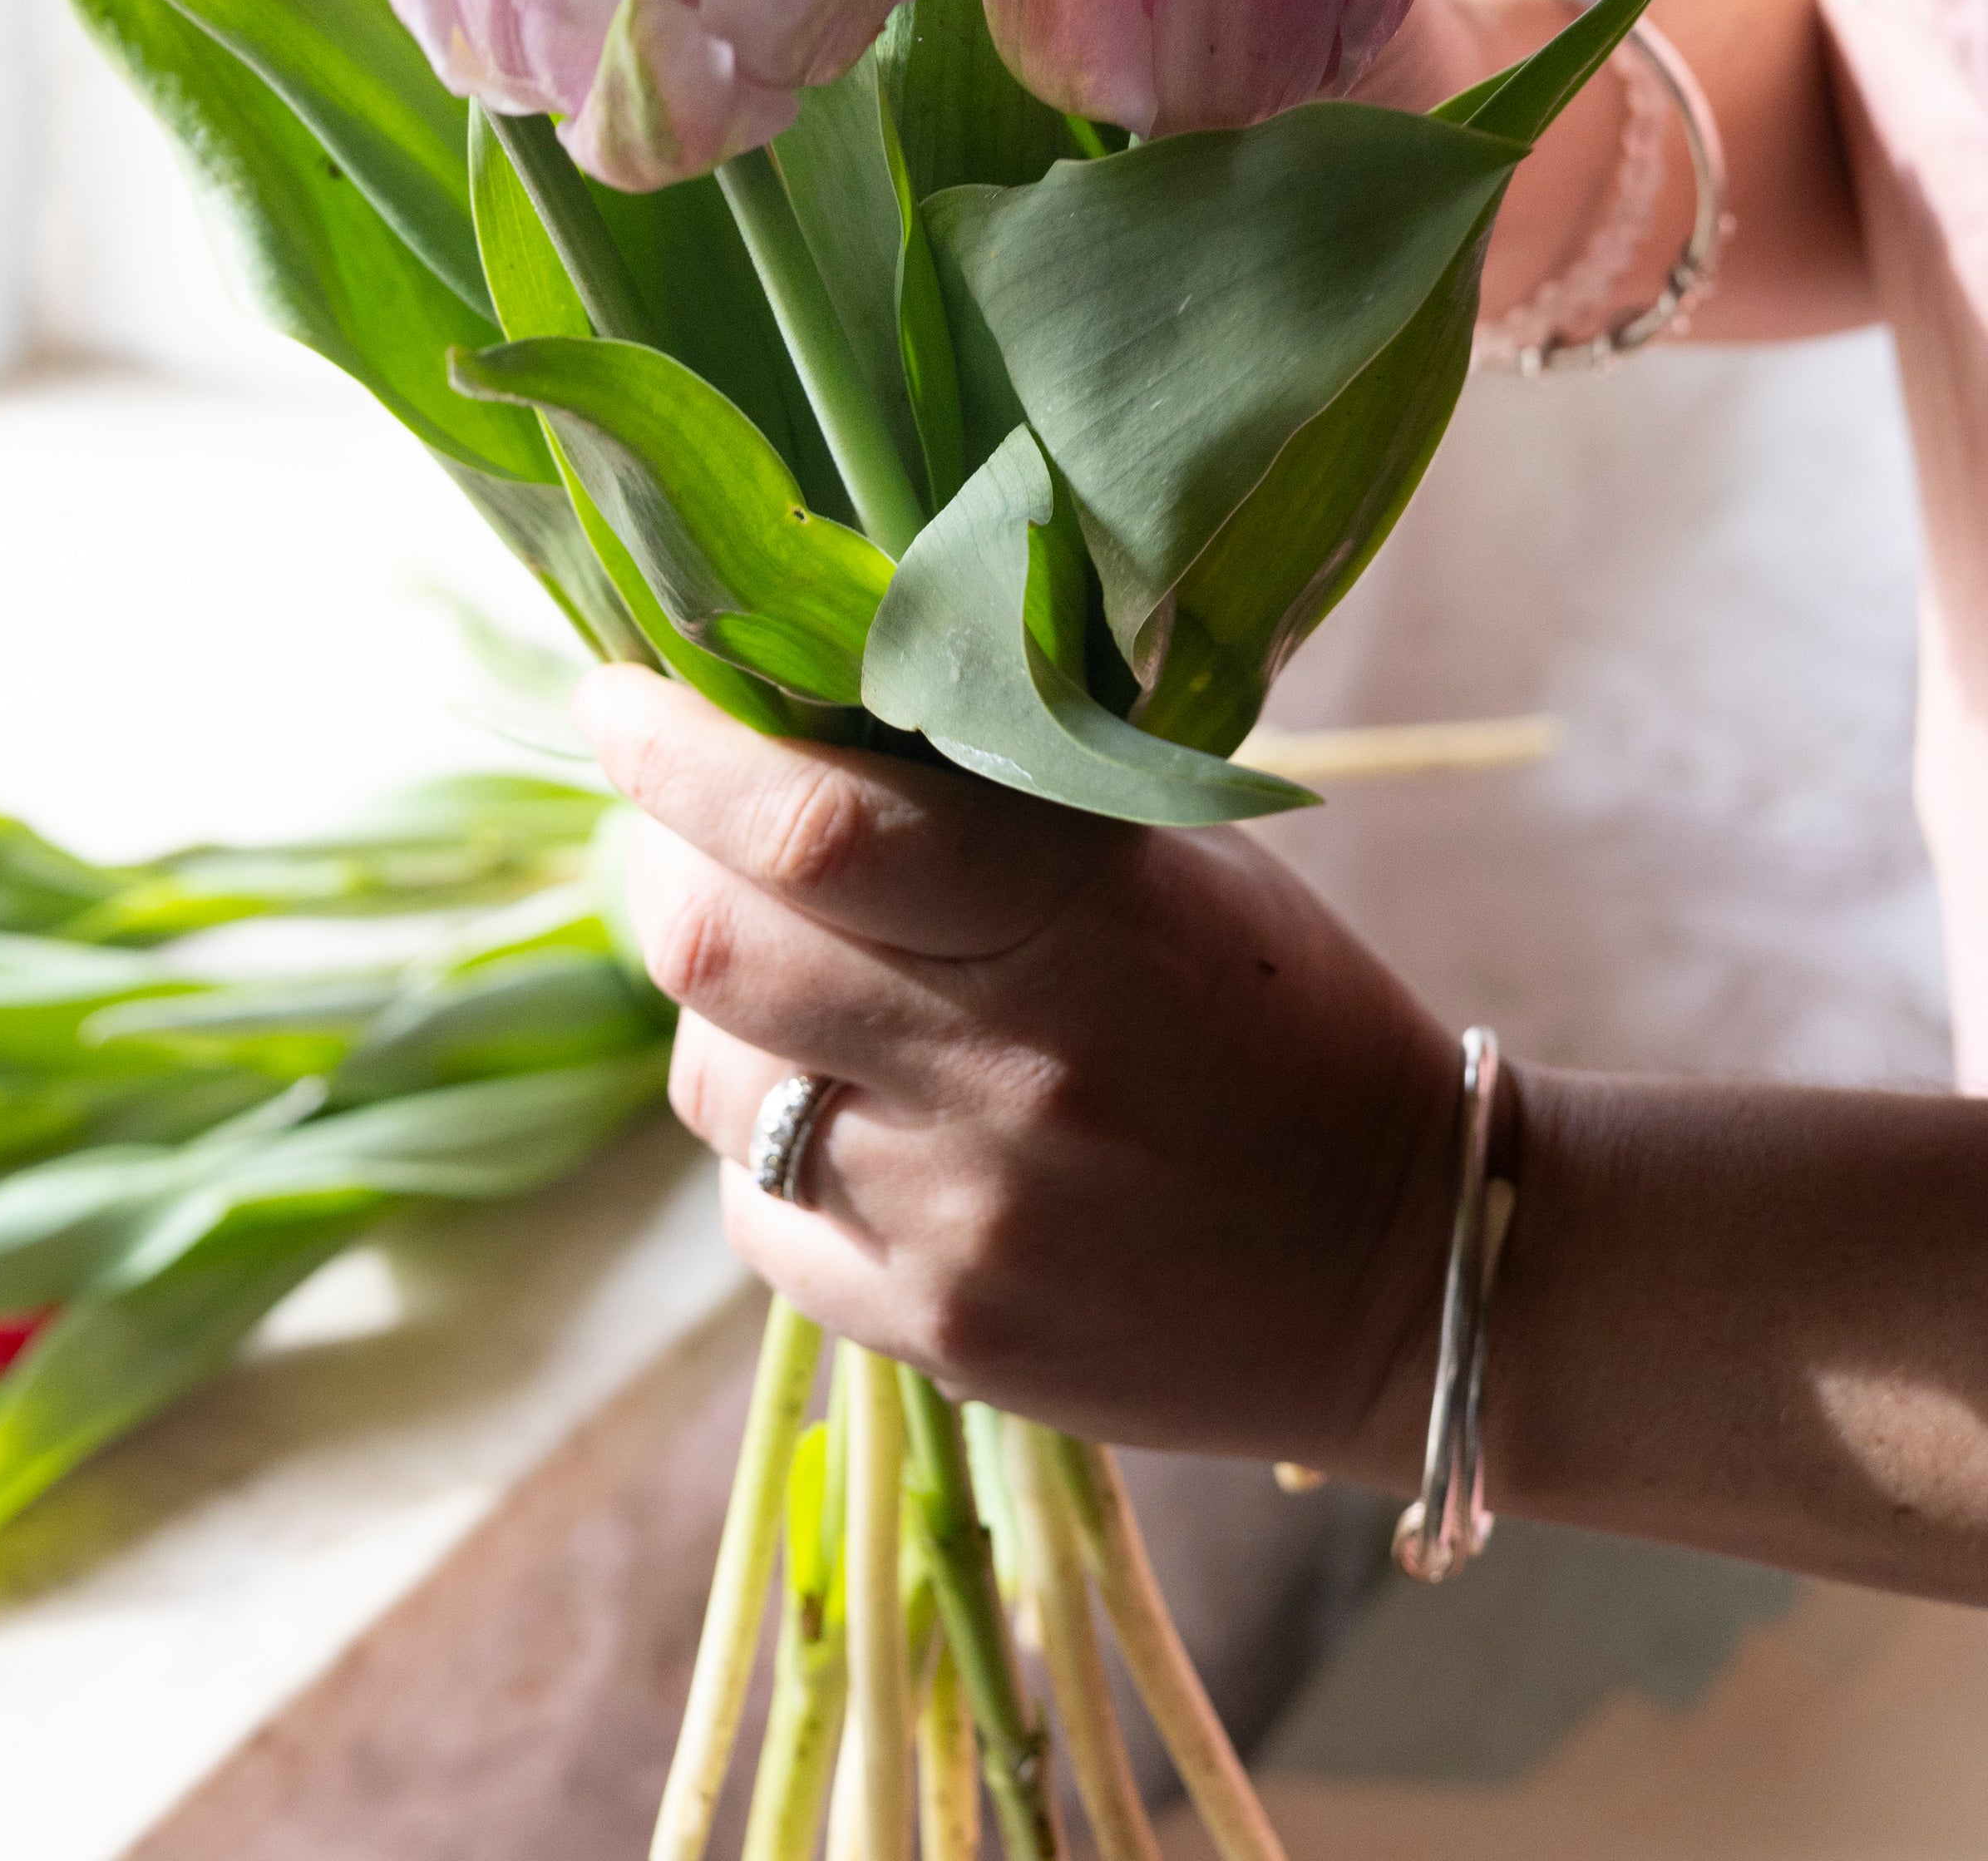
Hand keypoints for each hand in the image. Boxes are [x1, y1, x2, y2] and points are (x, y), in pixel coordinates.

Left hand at [576, 666, 1465, 1478]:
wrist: (1412, 1277)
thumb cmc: (1285, 1020)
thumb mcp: (1171, 865)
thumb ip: (993, 796)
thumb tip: (787, 704)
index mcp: (1085, 925)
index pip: (814, 825)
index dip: (679, 751)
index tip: (617, 693)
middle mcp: (1008, 1079)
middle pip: (714, 949)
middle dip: (659, 857)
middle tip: (672, 818)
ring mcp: (963, 1225)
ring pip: (711, 1082)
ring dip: (720, 1009)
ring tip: (802, 980)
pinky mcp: (939, 1337)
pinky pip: (758, 1215)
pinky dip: (770, 1145)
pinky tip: (856, 1115)